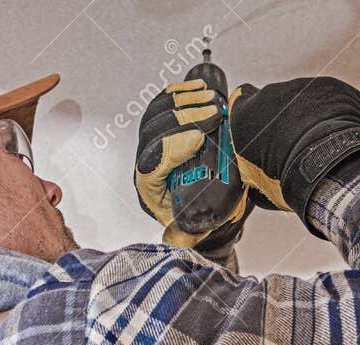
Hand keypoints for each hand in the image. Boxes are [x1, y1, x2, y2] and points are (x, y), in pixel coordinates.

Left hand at [134, 79, 247, 247]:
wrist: (198, 202)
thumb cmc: (193, 213)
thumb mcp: (191, 228)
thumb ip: (185, 236)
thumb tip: (176, 239)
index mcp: (149, 187)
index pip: (149, 164)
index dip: (170, 148)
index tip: (198, 139)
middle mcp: (146, 162)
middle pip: (154, 132)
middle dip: (183, 118)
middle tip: (212, 114)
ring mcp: (152, 141)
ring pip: (158, 114)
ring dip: (184, 103)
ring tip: (212, 101)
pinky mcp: (162, 125)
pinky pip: (164, 103)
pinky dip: (181, 93)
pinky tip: (199, 89)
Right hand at [228, 77, 359, 230]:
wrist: (325, 165)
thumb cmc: (289, 176)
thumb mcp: (256, 182)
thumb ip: (250, 167)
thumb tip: (254, 182)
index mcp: (244, 116)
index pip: (239, 101)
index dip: (249, 113)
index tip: (256, 123)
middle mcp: (268, 94)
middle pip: (272, 100)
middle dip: (281, 118)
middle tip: (291, 145)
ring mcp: (299, 87)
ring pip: (300, 98)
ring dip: (306, 116)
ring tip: (315, 143)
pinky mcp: (327, 86)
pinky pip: (327, 97)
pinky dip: (330, 113)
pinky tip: (333, 134)